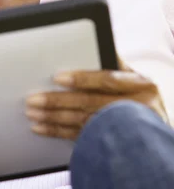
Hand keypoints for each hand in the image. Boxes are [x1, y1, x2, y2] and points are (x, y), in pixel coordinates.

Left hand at [26, 58, 167, 140]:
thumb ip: (115, 65)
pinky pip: (81, 138)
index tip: (57, 77)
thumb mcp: (135, 80)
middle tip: (33, 99)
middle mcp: (136, 108)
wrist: (155, 137)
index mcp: (141, 85)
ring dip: (54, 118)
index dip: (82, 78)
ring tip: (32, 113)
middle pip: (90, 103)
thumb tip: (98, 44)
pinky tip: (41, 128)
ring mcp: (125, 129)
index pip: (107, 80)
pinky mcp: (112, 144)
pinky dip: (58, 132)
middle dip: (58, 101)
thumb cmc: (140, 99)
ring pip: (83, 122)